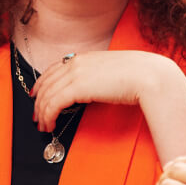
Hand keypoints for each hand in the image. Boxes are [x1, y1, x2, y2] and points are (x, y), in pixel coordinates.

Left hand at [31, 51, 148, 130]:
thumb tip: (93, 89)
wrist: (149, 76)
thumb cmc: (139, 76)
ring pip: (47, 95)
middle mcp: (76, 63)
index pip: (54, 69)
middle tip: (36, 117)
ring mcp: (75, 74)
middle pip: (46, 83)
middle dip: (38, 102)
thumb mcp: (112, 72)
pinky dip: (48, 115)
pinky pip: (53, 104)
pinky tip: (50, 124)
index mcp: (84, 58)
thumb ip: (98, 77)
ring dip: (42, 112)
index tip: (36, 95)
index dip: (41, 83)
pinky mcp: (77, 88)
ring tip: (42, 126)